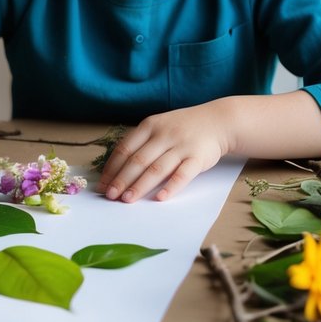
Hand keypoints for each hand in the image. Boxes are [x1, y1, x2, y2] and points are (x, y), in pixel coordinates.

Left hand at [98, 102, 232, 201]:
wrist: (217, 121)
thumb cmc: (181, 128)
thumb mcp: (158, 127)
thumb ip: (140, 144)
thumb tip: (115, 170)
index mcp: (149, 126)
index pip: (125, 148)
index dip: (112, 167)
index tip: (102, 183)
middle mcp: (164, 134)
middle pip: (138, 160)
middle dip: (121, 180)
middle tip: (110, 195)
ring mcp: (181, 146)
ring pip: (157, 169)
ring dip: (140, 186)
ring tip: (128, 200)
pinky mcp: (198, 157)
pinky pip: (183, 174)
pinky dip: (170, 187)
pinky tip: (159, 198)